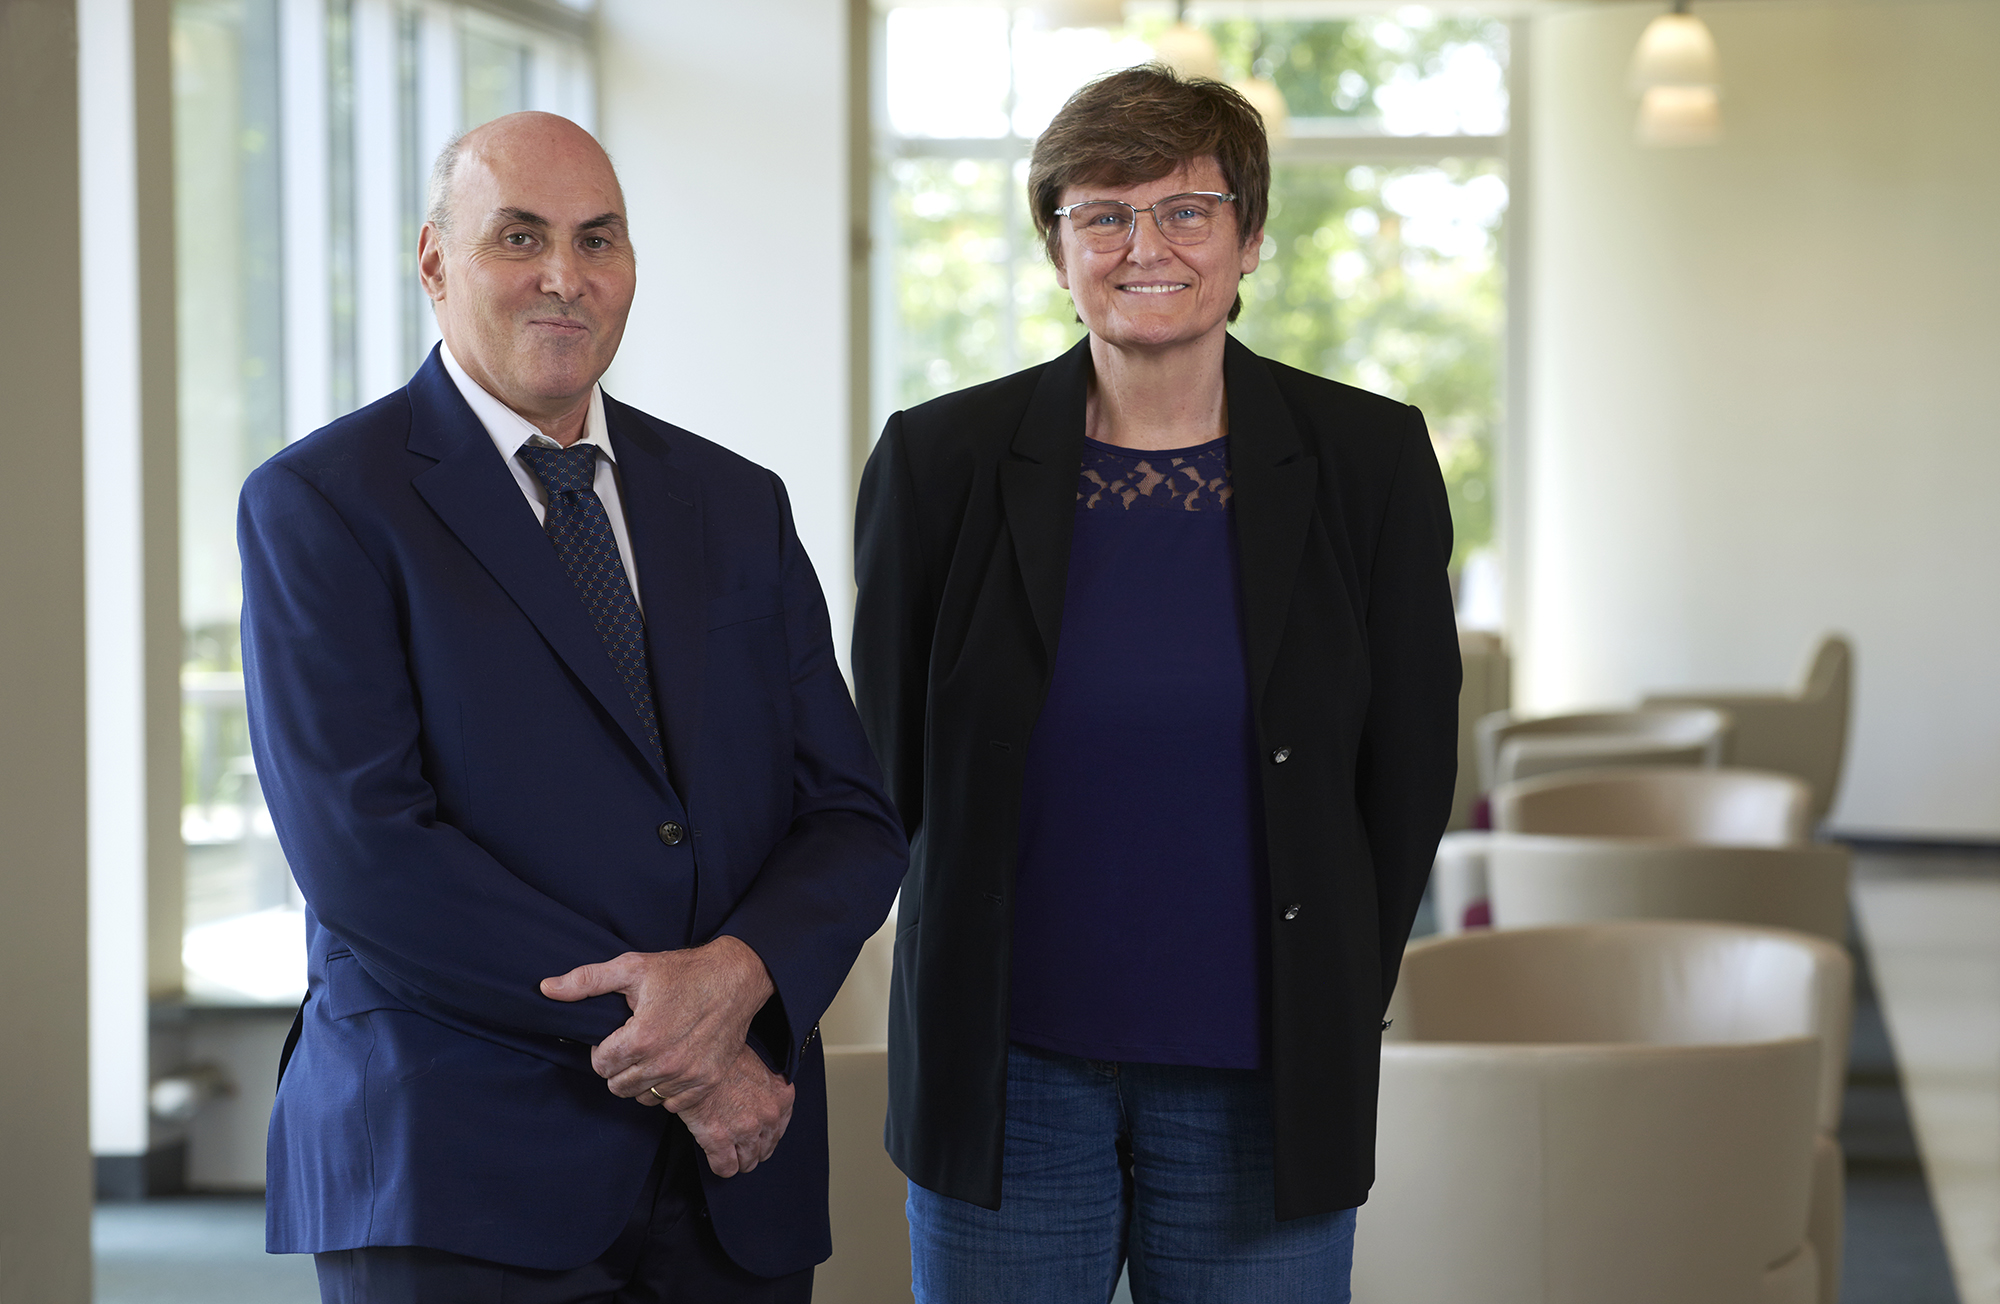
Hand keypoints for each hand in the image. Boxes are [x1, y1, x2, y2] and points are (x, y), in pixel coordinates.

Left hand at [540, 937, 774, 1105]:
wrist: (736, 978)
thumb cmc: (682, 971)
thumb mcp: (632, 968)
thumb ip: (586, 980)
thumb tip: (546, 988)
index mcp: (642, 1037)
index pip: (600, 1065)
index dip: (603, 1049)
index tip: (616, 1034)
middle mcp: (665, 1063)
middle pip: (618, 1086)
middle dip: (618, 1066)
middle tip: (633, 1043)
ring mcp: (688, 1076)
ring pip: (643, 1096)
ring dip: (641, 1079)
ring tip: (652, 1051)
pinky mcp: (706, 1083)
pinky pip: (670, 1103)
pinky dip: (667, 1087)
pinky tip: (672, 1061)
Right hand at [641, 1042, 794, 1176]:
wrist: (697, 1052)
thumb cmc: (724, 1055)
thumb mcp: (758, 1063)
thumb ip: (766, 1087)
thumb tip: (759, 1101)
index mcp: (782, 1096)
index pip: (779, 1131)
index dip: (763, 1134)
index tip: (753, 1135)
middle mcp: (769, 1115)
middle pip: (764, 1150)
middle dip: (751, 1149)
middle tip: (738, 1144)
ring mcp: (745, 1129)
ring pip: (747, 1162)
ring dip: (737, 1159)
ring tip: (727, 1152)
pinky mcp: (719, 1138)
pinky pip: (725, 1167)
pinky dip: (721, 1166)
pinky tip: (715, 1158)